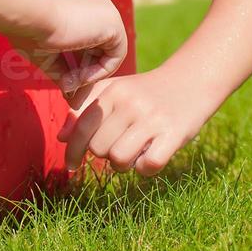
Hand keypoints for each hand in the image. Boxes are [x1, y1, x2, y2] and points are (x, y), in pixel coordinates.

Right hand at [8, 0, 127, 89]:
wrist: (29, 14)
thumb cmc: (30, 29)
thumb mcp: (45, 52)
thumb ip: (62, 70)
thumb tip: (70, 95)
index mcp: (76, 3)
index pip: (84, 40)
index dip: (75, 66)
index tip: (63, 85)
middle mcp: (94, 3)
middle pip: (97, 48)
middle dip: (84, 76)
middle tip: (72, 99)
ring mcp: (106, 10)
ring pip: (107, 53)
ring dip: (89, 75)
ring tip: (70, 85)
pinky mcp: (113, 22)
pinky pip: (115, 56)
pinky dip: (100, 71)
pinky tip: (80, 77)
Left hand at [57, 67, 220, 176]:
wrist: (189, 82)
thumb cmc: (144, 92)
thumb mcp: (114, 91)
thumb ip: (85, 109)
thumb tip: (62, 137)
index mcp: (112, 92)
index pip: (81, 126)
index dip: (72, 150)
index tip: (71, 164)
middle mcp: (130, 103)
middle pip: (98, 147)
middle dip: (103, 154)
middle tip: (117, 146)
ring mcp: (152, 118)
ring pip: (119, 159)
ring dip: (123, 164)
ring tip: (133, 151)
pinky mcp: (174, 133)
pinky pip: (149, 165)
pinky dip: (146, 168)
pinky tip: (150, 156)